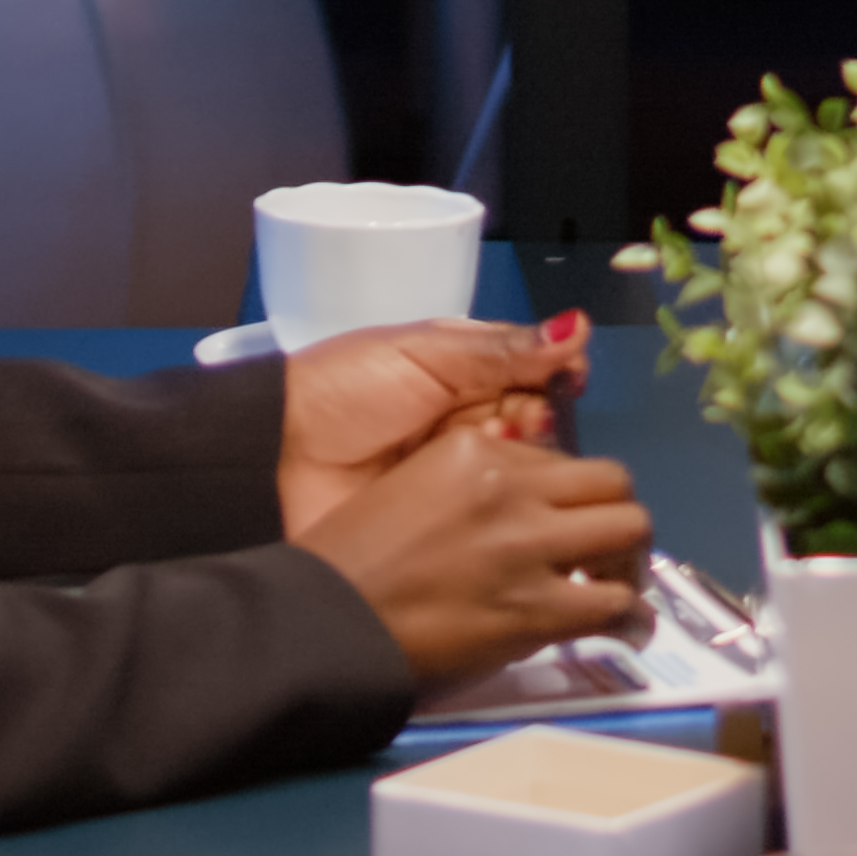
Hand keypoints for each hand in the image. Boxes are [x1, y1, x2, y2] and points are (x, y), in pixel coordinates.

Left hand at [274, 315, 589, 540]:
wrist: (277, 455)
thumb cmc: (346, 389)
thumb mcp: (424, 353)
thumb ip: (502, 348)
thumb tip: (579, 328)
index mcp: (465, 375)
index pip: (536, 375)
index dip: (557, 378)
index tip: (568, 383)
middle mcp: (471, 426)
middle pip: (539, 424)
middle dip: (539, 422)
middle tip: (516, 425)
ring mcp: (461, 479)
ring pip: (525, 472)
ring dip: (521, 462)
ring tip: (496, 454)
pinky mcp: (450, 527)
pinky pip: (495, 518)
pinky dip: (504, 507)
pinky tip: (494, 496)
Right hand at [284, 417, 652, 684]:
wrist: (323, 622)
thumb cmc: (348, 562)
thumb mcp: (408, 489)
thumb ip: (472, 490)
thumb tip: (524, 516)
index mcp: (472, 450)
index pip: (556, 457)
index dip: (566, 495)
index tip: (563, 523)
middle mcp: (509, 486)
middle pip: (611, 480)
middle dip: (615, 515)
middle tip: (605, 551)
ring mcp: (527, 544)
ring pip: (629, 528)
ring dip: (630, 559)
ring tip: (616, 586)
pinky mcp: (534, 606)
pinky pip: (614, 603)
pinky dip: (632, 617)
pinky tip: (629, 629)